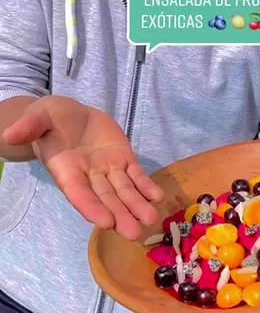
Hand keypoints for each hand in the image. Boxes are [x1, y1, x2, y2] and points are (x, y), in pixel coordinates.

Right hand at [1, 96, 163, 239]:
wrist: (69, 113)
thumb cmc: (50, 117)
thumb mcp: (39, 117)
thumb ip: (29, 127)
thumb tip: (9, 133)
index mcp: (65, 169)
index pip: (78, 193)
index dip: (91, 207)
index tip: (105, 222)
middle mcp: (88, 174)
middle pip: (105, 198)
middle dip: (119, 215)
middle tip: (135, 233)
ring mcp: (107, 168)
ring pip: (123, 190)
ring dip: (137, 205)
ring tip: (150, 219)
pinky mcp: (123, 158)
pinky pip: (136, 175)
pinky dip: (147, 186)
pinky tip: (158, 198)